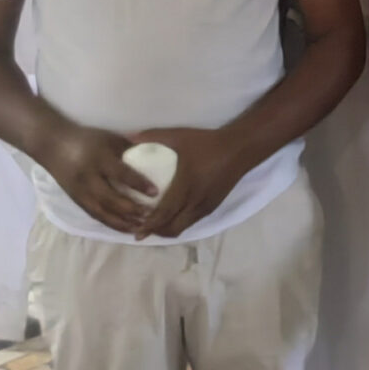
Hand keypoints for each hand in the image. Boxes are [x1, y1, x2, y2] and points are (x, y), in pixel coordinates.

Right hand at [35, 124, 155, 233]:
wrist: (53, 145)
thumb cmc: (87, 139)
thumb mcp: (109, 138)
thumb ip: (129, 149)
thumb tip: (154, 158)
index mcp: (98, 158)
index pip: (120, 174)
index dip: (138, 184)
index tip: (155, 192)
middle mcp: (88, 177)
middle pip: (111, 198)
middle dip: (131, 209)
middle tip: (151, 214)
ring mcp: (80, 192)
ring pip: (102, 212)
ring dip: (122, 222)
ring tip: (141, 227)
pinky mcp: (76, 201)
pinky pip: (95, 215)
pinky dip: (111, 224)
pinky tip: (125, 228)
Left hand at [131, 127, 260, 240]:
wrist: (239, 149)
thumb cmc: (208, 143)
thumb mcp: (180, 136)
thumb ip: (154, 136)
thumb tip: (129, 136)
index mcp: (186, 187)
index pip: (165, 213)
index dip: (150, 225)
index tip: (136, 233)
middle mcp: (195, 202)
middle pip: (173, 227)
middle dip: (156, 232)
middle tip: (141, 231)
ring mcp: (205, 206)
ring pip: (184, 227)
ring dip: (168, 229)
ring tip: (154, 227)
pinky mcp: (212, 206)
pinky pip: (192, 221)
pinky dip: (179, 223)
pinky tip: (172, 217)